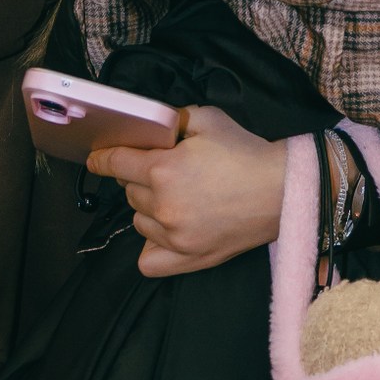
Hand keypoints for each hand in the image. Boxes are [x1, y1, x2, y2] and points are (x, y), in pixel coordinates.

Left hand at [89, 105, 285, 277]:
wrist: (282, 189)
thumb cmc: (246, 152)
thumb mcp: (208, 119)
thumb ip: (172, 119)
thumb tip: (152, 125)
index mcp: (162, 169)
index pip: (114, 163)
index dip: (102, 158)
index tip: (96, 159)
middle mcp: (161, 205)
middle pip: (128, 191)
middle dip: (139, 177)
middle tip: (165, 171)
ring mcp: (173, 236)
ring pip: (138, 220)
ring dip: (148, 208)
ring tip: (176, 198)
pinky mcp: (188, 258)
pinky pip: (147, 261)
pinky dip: (151, 247)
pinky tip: (165, 232)